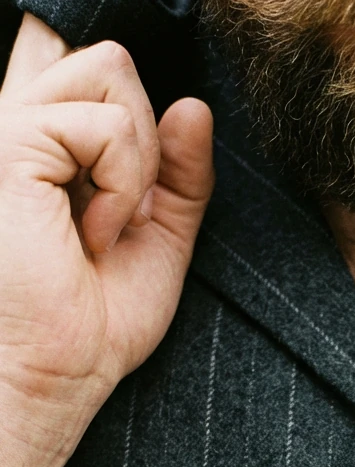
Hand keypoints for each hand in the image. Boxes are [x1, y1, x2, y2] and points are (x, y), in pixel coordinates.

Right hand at [0, 14, 213, 463]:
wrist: (62, 372)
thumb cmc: (96, 324)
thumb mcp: (160, 238)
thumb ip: (181, 175)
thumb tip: (194, 107)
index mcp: (49, 149)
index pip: (108, 84)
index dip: (143, 139)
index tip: (133, 212)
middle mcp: (22, 129)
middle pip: (111, 64)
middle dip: (144, 142)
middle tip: (118, 221)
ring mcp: (10, 130)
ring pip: (110, 74)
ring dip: (134, 164)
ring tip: (101, 230)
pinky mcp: (10, 145)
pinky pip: (106, 126)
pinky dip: (120, 188)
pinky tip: (91, 236)